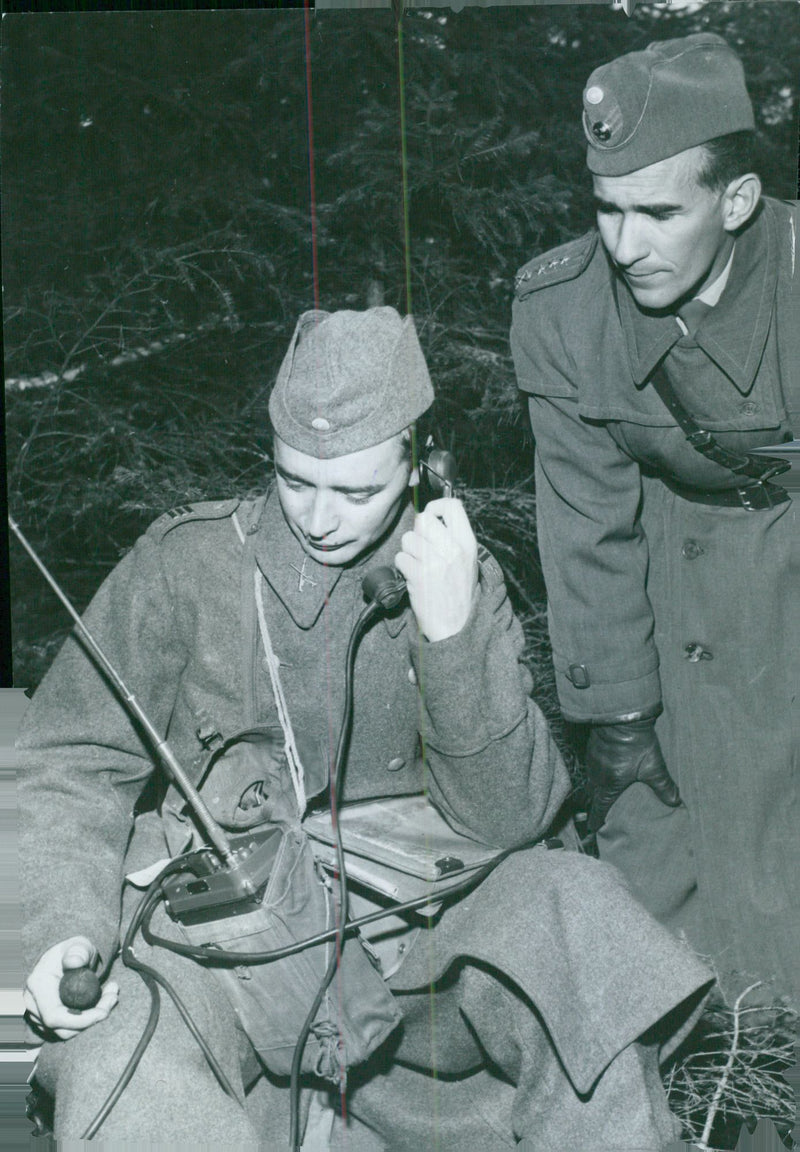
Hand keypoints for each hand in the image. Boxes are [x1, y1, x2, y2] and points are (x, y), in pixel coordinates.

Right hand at [23, 937, 117, 1039]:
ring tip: (110, 995)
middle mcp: (33, 1004)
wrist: (65, 957)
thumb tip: (75, 962)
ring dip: (92, 1019)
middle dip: (92, 1018)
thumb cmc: (74, 951)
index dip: (80, 1020)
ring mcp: (38, 1015)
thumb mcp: (79, 945)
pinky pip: (68, 1029)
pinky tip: (101, 1001)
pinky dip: (87, 1020)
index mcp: (38, 985)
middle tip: (113, 997)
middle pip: (62, 1028)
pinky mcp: (47, 1022)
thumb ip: (78, 951)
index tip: (104, 1012)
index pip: (54, 1016)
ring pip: (67, 1031)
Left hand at [394, 498, 478, 641]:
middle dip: (417, 532)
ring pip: (408, 539)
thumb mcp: (466, 560)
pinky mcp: (420, 575)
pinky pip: (400, 558)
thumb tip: (430, 515)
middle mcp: (453, 549)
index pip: (452, 506)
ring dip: (409, 552)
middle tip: (421, 548)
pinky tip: (413, 577)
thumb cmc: (457, 592)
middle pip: (423, 520)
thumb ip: (452, 537)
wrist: (456, 626)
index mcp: (467, 543)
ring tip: (419, 566)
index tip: (430, 517)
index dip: (435, 507)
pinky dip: (403, 567)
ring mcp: (436, 562)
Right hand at [585, 717, 680, 832]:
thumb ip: (663, 786)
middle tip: (598, 816)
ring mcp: (592, 762)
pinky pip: (591, 769)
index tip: (593, 829)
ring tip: (601, 796)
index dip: (596, 821)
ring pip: (590, 782)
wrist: (622, 716)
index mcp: (608, 786)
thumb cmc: (635, 743)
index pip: (599, 809)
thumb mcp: (653, 766)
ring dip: (594, 791)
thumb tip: (675, 802)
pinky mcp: (592, 750)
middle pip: (591, 797)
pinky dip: (596, 776)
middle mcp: (596, 776)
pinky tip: (605, 773)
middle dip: (594, 807)